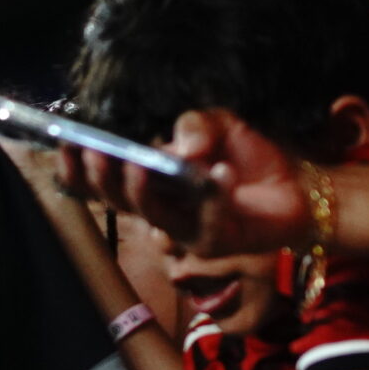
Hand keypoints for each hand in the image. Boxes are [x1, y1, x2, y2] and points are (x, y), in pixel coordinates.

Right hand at [56, 108, 309, 257]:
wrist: (302, 185)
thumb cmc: (253, 158)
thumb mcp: (221, 125)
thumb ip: (196, 125)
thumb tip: (182, 148)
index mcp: (153, 184)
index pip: (106, 183)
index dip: (81, 169)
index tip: (66, 143)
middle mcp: (162, 212)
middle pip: (118, 202)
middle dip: (103, 177)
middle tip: (97, 151)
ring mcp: (186, 231)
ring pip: (152, 216)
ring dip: (142, 190)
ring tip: (143, 163)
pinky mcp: (217, 244)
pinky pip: (207, 224)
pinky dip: (214, 198)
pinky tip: (220, 173)